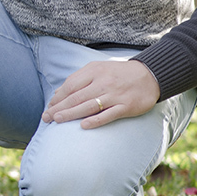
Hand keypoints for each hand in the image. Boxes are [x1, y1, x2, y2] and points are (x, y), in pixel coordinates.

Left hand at [42, 60, 160, 128]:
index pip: (71, 85)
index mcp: (94, 72)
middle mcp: (103, 83)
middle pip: (76, 97)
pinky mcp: (126, 106)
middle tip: (46, 117)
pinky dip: (95, 120)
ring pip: (89, 106)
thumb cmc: (119, 73)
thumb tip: (57, 94)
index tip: (49, 107)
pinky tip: (83, 126)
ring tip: (57, 120)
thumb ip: (77, 79)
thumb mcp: (97, 69)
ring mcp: (114, 95)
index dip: (58, 97)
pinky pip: (108, 115)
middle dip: (59, 108)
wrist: (150, 75)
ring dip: (71, 114)